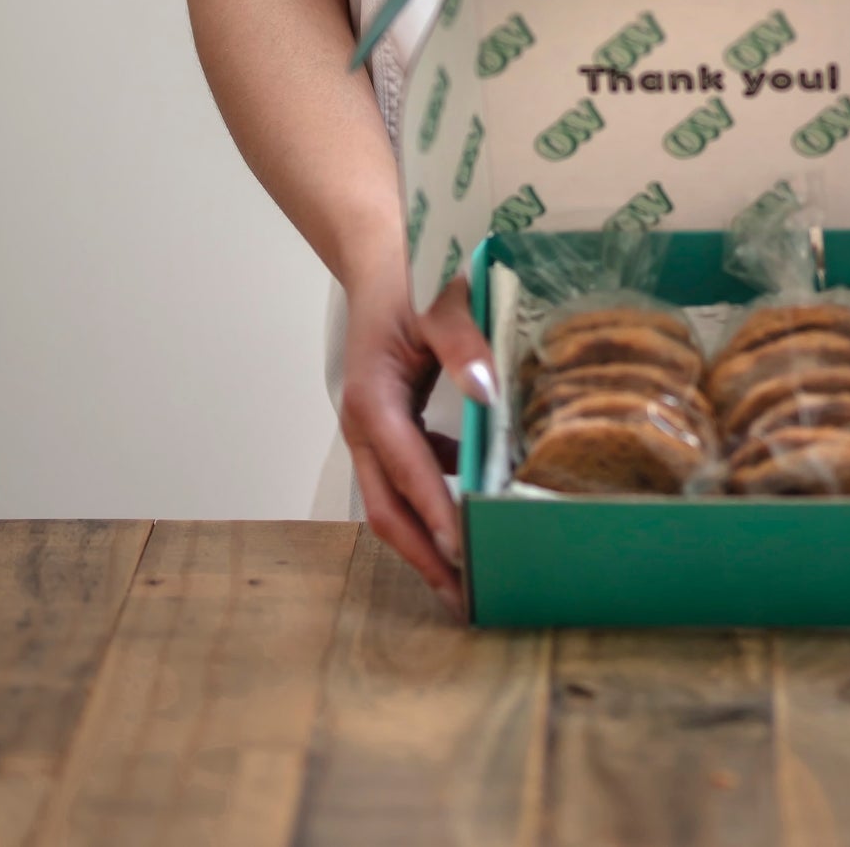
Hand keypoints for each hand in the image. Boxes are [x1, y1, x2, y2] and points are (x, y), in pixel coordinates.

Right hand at [339, 252, 496, 617]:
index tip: (463, 555)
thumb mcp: (440, 302)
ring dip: (426, 534)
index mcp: (372, 401)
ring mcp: (370, 428)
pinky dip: (432, 495)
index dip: (435, 517)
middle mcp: (363, 424)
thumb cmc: (410, 274)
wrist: (379, 253)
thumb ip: (462, 344)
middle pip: (387, 508)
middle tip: (462, 598)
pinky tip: (467, 493)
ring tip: (467, 570)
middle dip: (423, 555)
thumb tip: (486, 391)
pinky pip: (405, 473)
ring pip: (392, 498)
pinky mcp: (385, 423)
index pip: (407, 475)